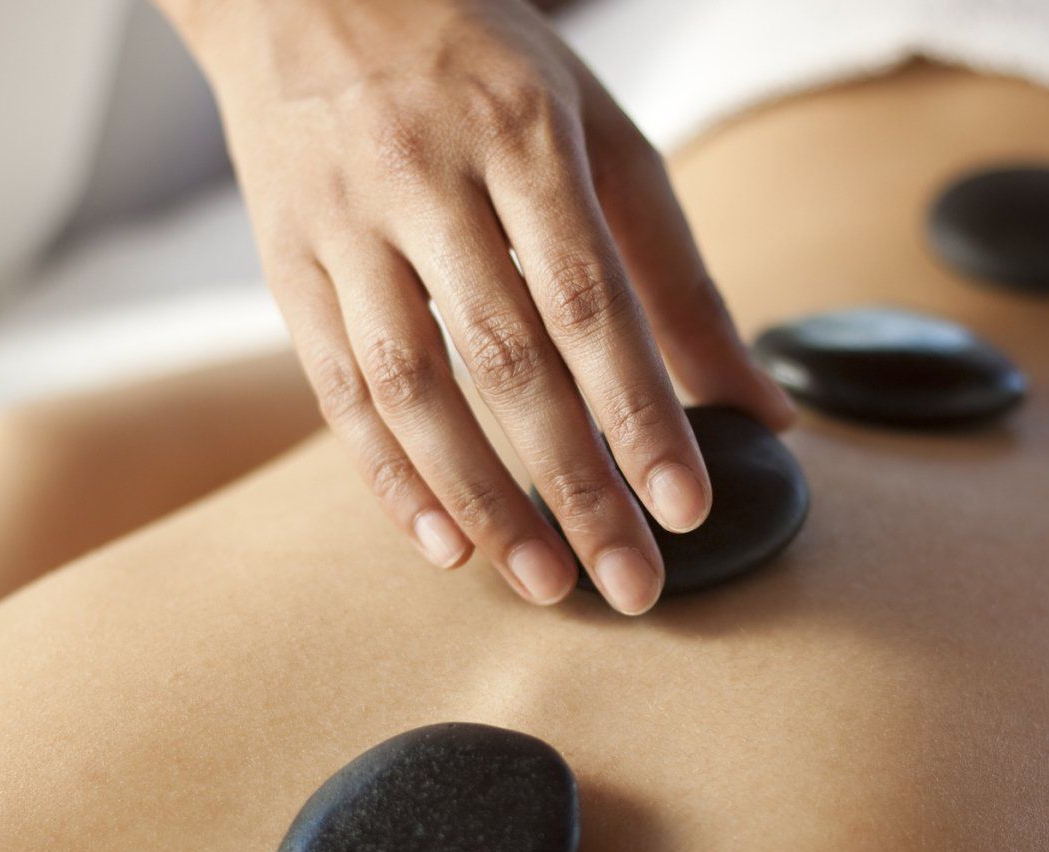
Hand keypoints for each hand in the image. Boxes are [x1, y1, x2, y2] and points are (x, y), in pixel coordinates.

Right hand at [160, 0, 796, 614]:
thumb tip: (763, 406)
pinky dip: (389, 477)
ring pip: (411, 387)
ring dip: (482, 499)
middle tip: (632, 582)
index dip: (640, 411)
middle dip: (575, 483)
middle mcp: (424, 176)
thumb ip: (675, 274)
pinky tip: (445, 545)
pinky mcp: (285, 263)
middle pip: (507, 358)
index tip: (686, 507)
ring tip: (547, 582)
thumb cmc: (480, 71)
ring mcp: (344, 222)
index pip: (589, 298)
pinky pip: (336, 388)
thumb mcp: (596, 136)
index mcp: (519, 133)